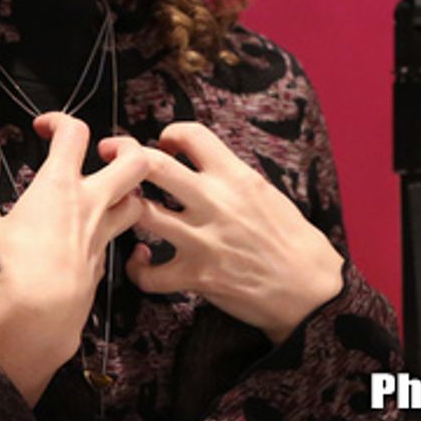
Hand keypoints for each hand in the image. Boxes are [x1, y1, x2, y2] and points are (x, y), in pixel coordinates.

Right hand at [0, 112, 148, 404]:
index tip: (44, 127)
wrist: (42, 312)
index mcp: (59, 185)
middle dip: (128, 149)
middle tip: (107, 153)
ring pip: (137, 203)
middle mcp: (90, 203)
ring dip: (130, 194)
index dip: (61, 121)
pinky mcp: (105, 262)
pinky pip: (119, 240)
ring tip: (110, 195)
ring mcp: (102, 233)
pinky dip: (112, 235)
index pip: (74, 133)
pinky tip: (93, 241)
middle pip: (136, 162)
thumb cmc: (14, 264)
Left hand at [100, 121, 343, 343]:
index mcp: (236, 176)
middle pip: (152, 165)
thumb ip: (230, 177)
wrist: (308, 287)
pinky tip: (141, 259)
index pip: (191, 134)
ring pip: (141, 213)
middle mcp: (215, 202)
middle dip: (123, 152)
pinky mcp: (195, 277)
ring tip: (123, 207)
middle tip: (112, 151)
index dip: (170, 133)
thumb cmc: (292, 238)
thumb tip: (199, 165)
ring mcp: (201, 240)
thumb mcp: (265, 192)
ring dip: (125, 207)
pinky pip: (147, 273)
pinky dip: (137, 267)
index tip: (164, 142)